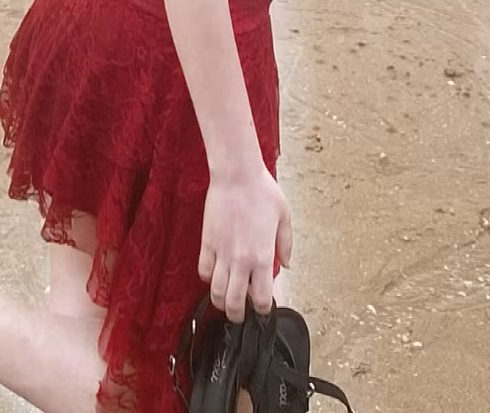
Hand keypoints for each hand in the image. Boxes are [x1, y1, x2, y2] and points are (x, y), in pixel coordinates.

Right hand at [198, 166, 292, 319]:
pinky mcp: (207, 242)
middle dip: (238, 315)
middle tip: (240, 315)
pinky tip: (213, 275)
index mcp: (263, 257)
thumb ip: (286, 244)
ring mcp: (222, 253)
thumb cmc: (261, 191)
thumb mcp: (284, 216)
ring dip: (220, 301)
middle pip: (235, 303)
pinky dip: (207, 278)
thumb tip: (286, 263)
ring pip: (216, 292)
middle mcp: (241, 261)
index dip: (263, 309)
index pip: (262, 299)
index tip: (263, 307)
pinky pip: (203, 270)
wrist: (237, 174)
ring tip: (225, 301)